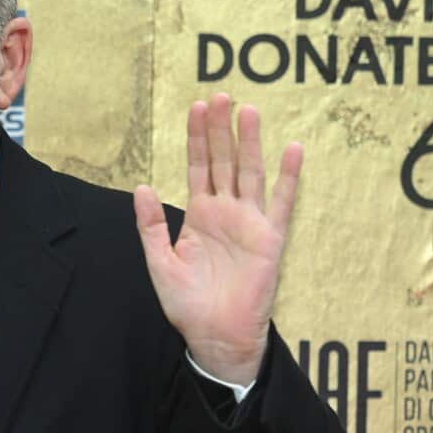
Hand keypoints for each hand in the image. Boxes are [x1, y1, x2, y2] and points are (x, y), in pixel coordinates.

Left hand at [133, 94, 301, 385]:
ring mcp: (249, 222)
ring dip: (249, 142)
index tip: (196, 107)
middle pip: (224, 161)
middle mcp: (225, 212)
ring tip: (248, 110)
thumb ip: (150, 225)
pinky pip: (281, 202)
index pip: (198, 167)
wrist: (214, 336)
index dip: (197, 138)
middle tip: (220, 95)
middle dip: (221, 129)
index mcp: (198, 215)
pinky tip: (292, 149)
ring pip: (250, 173)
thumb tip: (141, 186)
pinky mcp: (270, 238)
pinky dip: (288, 176)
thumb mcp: (160, 262)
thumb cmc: (187, 303)